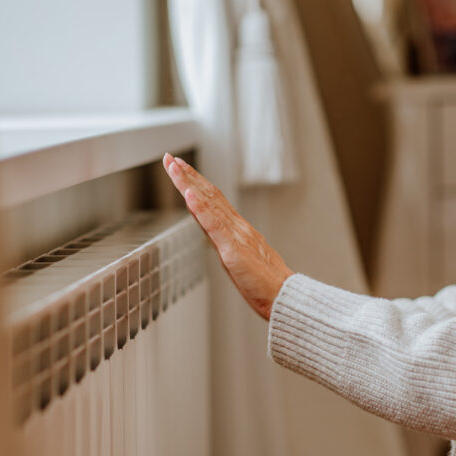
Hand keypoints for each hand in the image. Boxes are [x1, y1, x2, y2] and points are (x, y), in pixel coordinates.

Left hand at [162, 153, 292, 319]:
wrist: (285, 297)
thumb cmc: (266, 284)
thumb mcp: (244, 259)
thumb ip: (230, 245)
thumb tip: (219, 238)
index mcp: (238, 229)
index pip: (213, 200)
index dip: (196, 182)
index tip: (181, 168)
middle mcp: (237, 227)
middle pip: (209, 195)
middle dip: (187, 176)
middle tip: (170, 159)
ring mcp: (235, 236)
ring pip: (208, 203)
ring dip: (189, 184)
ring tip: (174, 167)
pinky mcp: (233, 250)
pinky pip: (214, 225)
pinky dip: (200, 208)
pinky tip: (189, 194)